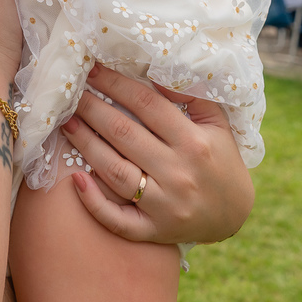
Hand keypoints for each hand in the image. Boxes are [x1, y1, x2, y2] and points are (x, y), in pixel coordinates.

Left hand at [60, 63, 253, 244]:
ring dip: (86, 145)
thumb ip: (191, 96)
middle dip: (92, 109)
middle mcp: (177, 172)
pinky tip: (77, 180)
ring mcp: (163, 204)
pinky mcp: (152, 230)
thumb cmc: (221, 161)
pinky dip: (94, 202)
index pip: (145, 104)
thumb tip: (154, 72)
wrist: (234, 214)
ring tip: (67, 124)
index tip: (93, 71)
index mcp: (193, 142)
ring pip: (114, 171)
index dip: (116, 84)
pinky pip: (117, 219)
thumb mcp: (217, 124)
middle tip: (71, 94)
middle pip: (124, 133)